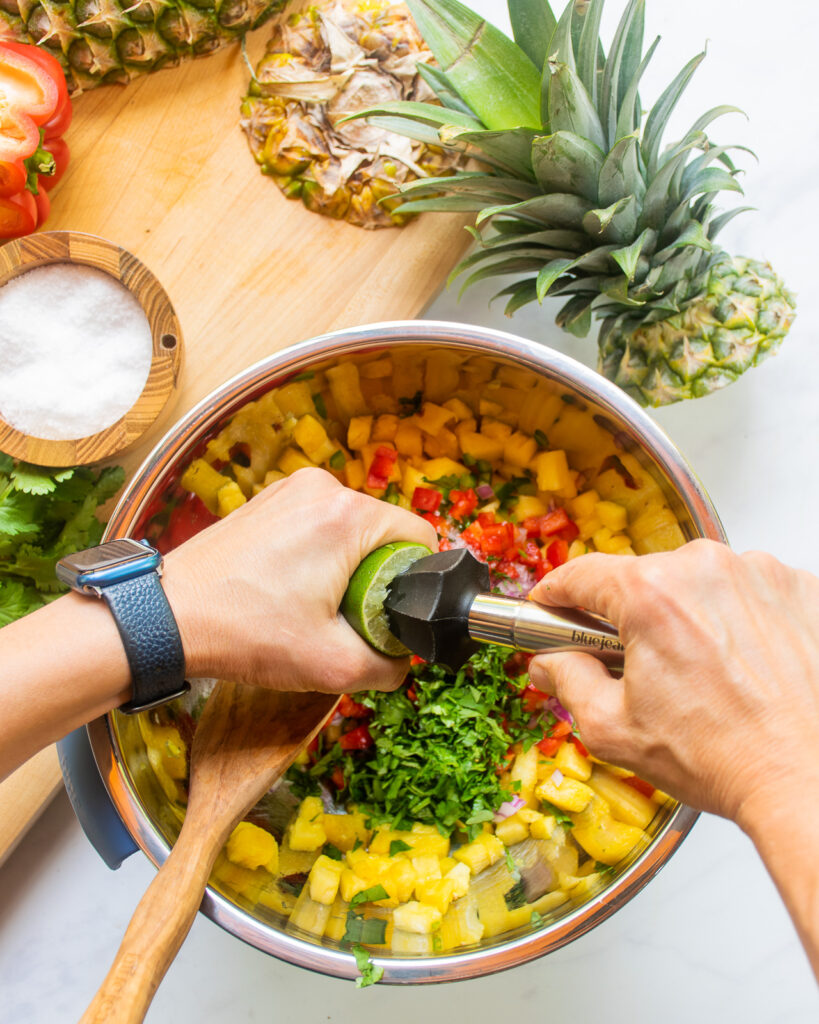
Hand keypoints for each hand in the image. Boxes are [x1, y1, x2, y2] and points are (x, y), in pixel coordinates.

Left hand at [162, 468, 436, 694]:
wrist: (167, 617)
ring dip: (347, 566)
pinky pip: (318, 525)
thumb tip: (401, 659)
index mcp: (347, 514)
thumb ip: (387, 665)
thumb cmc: (242, 632)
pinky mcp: (269, 500)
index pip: (419, 536)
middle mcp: (322, 487)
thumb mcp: (332, 666)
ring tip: (313, 604)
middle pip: (384, 532)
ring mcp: (290, 489)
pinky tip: (291, 587)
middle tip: (345, 616)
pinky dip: (317, 555)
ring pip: (351, 529)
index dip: (414, 580)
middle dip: (377, 576)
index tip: (385, 611)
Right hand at [527, 540, 818, 826]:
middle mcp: (708, 569)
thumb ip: (568, 680)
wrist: (807, 782)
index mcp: (653, 594)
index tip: (551, 603)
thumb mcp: (614, 729)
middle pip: (646, 577)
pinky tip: (744, 666)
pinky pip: (749, 591)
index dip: (556, 591)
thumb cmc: (724, 758)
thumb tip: (551, 662)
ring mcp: (761, 574)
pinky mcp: (801, 589)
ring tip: (704, 674)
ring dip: (690, 616)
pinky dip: (740, 619)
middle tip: (639, 665)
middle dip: (632, 616)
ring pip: (699, 583)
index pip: (583, 573)